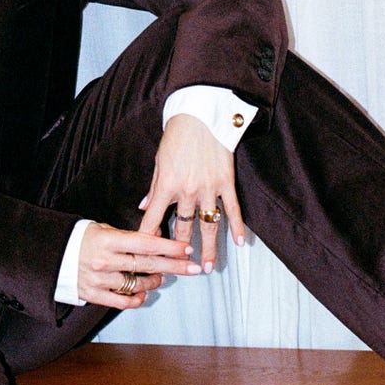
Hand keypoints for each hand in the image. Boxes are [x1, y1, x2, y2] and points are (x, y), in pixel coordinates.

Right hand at [77, 221, 199, 307]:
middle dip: (174, 266)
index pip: (145, 243)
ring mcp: (98, 279)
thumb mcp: (104, 229)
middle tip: (193, 268)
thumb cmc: (82, 238)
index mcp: (107, 240)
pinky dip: (136, 299)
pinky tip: (144, 294)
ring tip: (162, 277)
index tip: (188, 249)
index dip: (169, 247)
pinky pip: (121, 302)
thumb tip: (158, 235)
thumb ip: (130, 235)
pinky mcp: (93, 294)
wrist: (52, 255)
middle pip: (147, 264)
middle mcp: (104, 260)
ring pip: (137, 284)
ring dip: (154, 281)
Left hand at [137, 114, 244, 272]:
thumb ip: (153, 187)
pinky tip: (240, 242)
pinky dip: (237, 226)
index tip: (148, 255)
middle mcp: (187, 190)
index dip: (149, 237)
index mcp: (167, 185)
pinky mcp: (225, 182)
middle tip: (183, 268)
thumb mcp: (159, 161)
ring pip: (209, 225)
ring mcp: (208, 188)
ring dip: (209, 247)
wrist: (200, 116)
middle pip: (183, 227)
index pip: (154, 218)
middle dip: (181, 250)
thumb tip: (144, 207)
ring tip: (209, 267)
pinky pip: (232, 209)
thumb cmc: (176, 137)